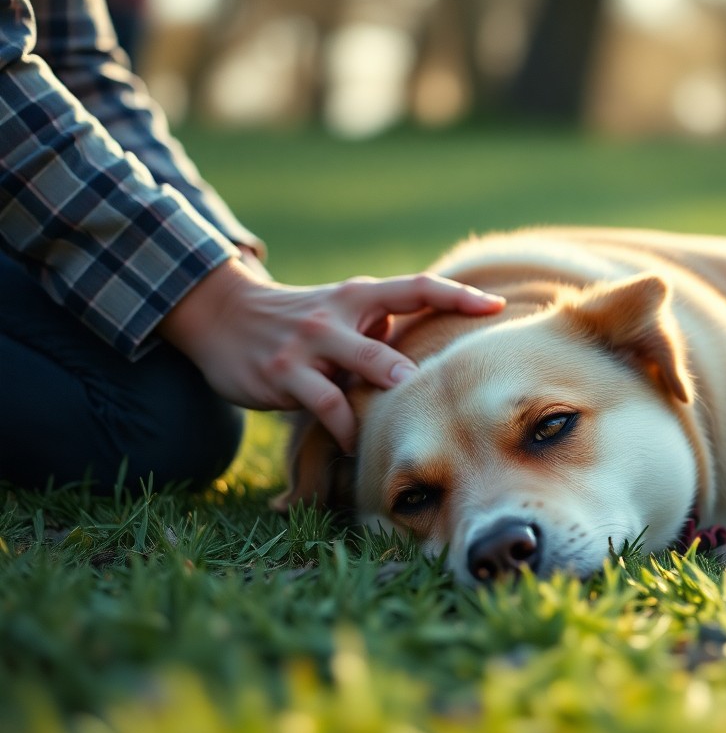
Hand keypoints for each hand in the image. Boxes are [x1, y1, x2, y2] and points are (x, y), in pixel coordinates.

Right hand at [158, 258, 504, 451]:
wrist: (222, 315)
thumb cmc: (300, 320)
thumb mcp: (343, 312)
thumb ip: (383, 326)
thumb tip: (435, 350)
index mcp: (359, 295)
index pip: (416, 288)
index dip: (457, 294)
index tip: (497, 306)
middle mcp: (336, 315)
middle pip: (387, 340)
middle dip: (414, 366)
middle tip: (451, 381)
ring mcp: (308, 344)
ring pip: (356, 369)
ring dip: (382, 393)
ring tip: (405, 413)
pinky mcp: (282, 373)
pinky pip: (324, 404)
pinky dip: (346, 427)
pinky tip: (358, 444)